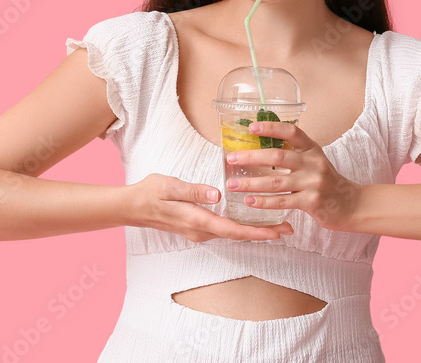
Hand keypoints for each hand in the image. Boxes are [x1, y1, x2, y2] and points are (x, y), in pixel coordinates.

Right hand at [127, 173, 293, 242]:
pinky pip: (225, 229)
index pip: (233, 229)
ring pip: (232, 233)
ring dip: (254, 230)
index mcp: (197, 220)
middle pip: (238, 234)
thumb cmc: (150, 193)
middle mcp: (201, 230)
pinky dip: (242, 226)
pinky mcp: (197, 226)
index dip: (257, 232)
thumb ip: (193, 190)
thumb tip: (216, 195)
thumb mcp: (170, 186)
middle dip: (263, 233)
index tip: (278, 231)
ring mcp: (199, 231)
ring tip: (276, 225)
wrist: (131, 206)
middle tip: (289, 229)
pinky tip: (250, 219)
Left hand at [225, 121, 362, 230]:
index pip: (291, 131)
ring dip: (251, 182)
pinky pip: (282, 201)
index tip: (250, 127)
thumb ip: (294, 154)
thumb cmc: (327, 181)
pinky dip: (263, 201)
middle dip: (251, 157)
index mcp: (313, 149)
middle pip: (278, 156)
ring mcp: (313, 183)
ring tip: (232, 183)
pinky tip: (249, 201)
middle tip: (231, 158)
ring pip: (275, 182)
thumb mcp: (314, 161)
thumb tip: (261, 147)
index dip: (271, 127)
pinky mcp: (312, 202)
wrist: (351, 205)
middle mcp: (313, 163)